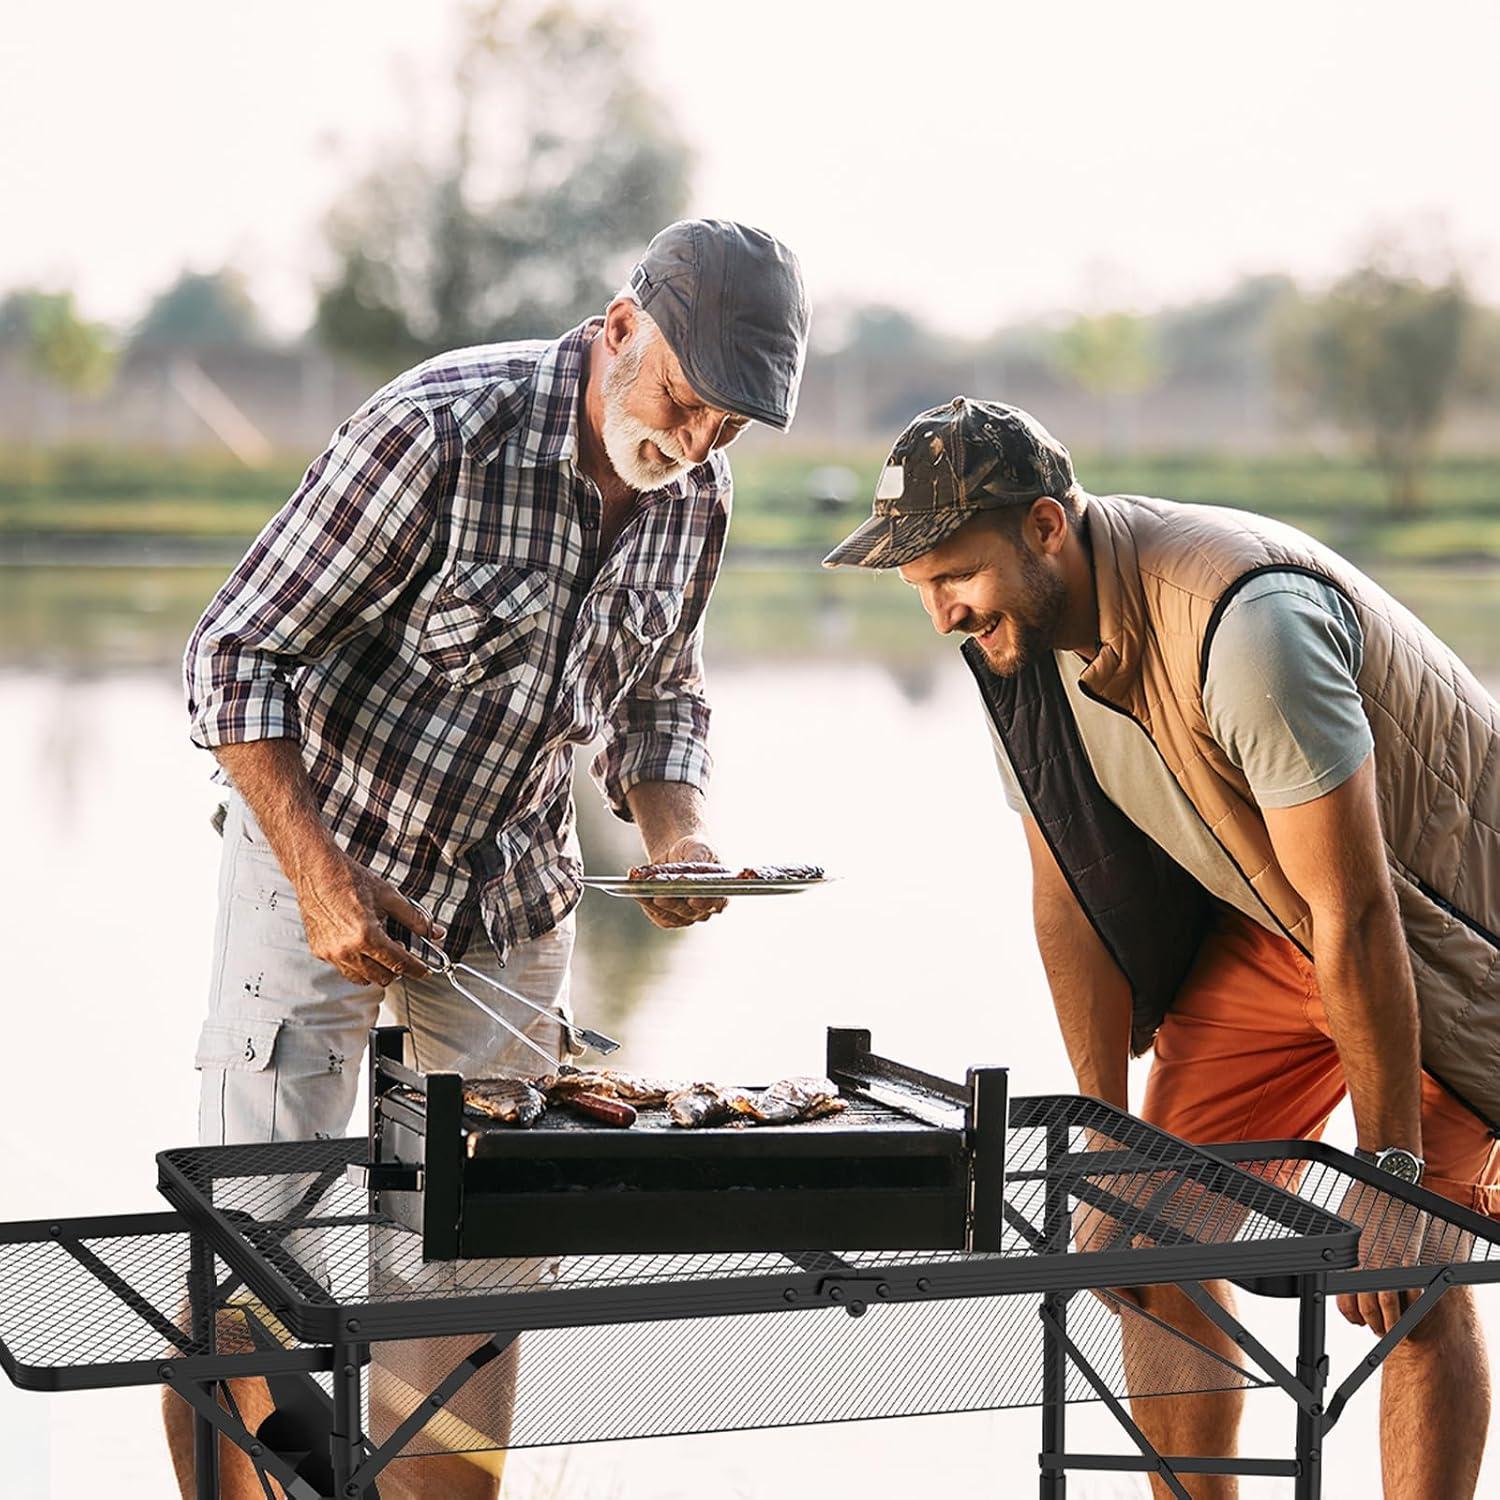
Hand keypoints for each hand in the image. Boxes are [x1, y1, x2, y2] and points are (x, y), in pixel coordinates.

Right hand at [296, 848, 445, 987]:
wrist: (316, 871)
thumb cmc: (349, 879)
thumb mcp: (389, 896)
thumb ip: (415, 918)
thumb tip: (435, 932)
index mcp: (366, 935)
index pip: (399, 963)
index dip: (416, 969)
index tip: (423, 970)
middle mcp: (347, 949)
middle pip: (382, 977)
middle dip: (397, 969)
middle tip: (402, 951)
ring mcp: (331, 953)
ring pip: (362, 978)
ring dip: (377, 970)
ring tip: (382, 949)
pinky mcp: (320, 952)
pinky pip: (344, 969)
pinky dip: (358, 965)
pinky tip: (363, 947)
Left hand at [634, 836, 729, 929]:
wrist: (678, 851)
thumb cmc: (694, 849)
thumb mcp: (699, 848)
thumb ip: (698, 860)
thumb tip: (687, 876)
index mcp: (720, 891)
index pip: (716, 902)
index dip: (704, 902)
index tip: (692, 899)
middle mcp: (705, 908)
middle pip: (688, 911)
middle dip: (671, 899)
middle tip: (658, 888)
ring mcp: (687, 915)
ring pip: (669, 914)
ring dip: (652, 899)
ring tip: (640, 882)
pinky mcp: (669, 917)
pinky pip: (656, 914)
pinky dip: (645, 901)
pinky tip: (637, 888)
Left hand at [1334, 1175, 1428, 1335]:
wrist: (1386, 1183)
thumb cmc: (1361, 1201)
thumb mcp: (1343, 1227)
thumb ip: (1343, 1253)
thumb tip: (1337, 1271)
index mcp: (1346, 1256)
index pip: (1345, 1300)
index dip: (1351, 1316)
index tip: (1358, 1321)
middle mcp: (1365, 1263)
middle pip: (1367, 1309)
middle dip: (1373, 1325)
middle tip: (1379, 1330)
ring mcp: (1388, 1262)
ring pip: (1389, 1307)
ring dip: (1393, 1324)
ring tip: (1395, 1329)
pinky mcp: (1409, 1259)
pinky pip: (1413, 1292)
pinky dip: (1414, 1306)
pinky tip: (1414, 1311)